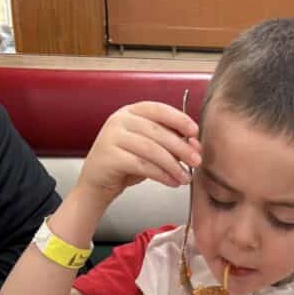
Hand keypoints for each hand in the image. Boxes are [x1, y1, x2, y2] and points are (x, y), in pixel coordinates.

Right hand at [78, 101, 200, 202]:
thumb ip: (168, 143)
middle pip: (157, 131)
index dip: (179, 119)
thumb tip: (195, 145)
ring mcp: (112, 137)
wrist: (96, 185)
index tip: (195, 132)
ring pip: (151, 149)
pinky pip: (142, 165)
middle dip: (181, 147)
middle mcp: (119, 120)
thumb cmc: (125, 165)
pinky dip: (161, 175)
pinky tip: (172, 182)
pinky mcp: (110, 157)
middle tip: (197, 161)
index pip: (158, 109)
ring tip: (185, 178)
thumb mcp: (149, 149)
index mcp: (130, 112)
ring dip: (173, 165)